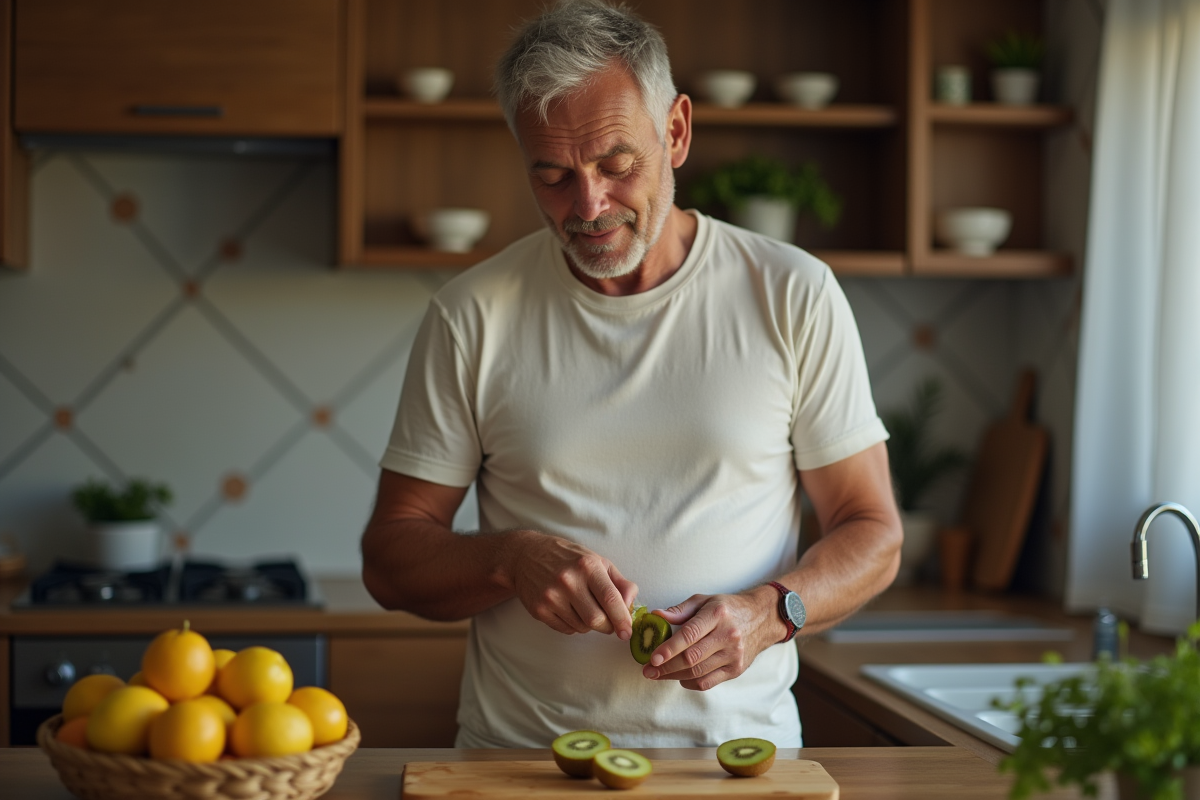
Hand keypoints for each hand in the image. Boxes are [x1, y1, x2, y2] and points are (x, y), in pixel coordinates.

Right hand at [506, 531, 637, 638]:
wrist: (525, 556)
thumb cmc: (568, 558)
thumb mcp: (597, 562)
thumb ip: (620, 583)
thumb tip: (631, 604)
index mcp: (587, 565)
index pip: (610, 598)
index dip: (622, 619)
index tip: (627, 632)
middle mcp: (568, 580)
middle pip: (596, 620)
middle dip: (607, 626)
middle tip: (608, 622)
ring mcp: (551, 596)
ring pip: (581, 627)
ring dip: (589, 625)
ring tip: (584, 608)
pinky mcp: (539, 609)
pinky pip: (566, 630)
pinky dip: (573, 625)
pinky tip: (569, 610)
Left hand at [641, 589, 781, 690]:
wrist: (761, 619)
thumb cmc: (727, 608)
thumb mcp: (705, 601)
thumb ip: (680, 610)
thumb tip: (657, 615)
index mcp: (717, 614)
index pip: (690, 634)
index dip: (669, 648)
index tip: (652, 657)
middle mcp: (728, 635)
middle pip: (691, 657)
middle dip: (666, 667)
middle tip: (648, 670)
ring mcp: (734, 655)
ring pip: (698, 672)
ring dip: (674, 676)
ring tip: (657, 675)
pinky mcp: (736, 670)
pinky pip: (708, 682)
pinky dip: (690, 682)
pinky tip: (679, 677)